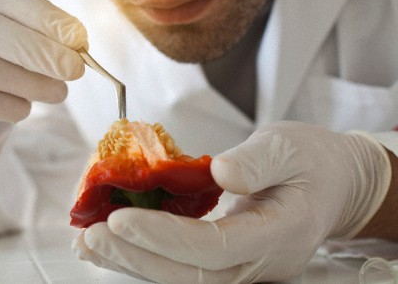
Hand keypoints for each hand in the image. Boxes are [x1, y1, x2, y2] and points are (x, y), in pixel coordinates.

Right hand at [0, 0, 86, 164]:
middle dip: (39, 49)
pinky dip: (14, 106)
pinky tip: (25, 108)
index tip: (77, 36)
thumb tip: (76, 43)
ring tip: (59, 92)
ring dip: (34, 83)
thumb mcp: (7, 43)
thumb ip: (34, 35)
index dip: (43, 14)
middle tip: (75, 68)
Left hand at [74, 121, 390, 282]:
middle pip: (190, 274)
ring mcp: (243, 268)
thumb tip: (222, 172)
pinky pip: (181, 265)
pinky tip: (111, 244)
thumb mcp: (289, 147)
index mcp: (279, 234)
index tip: (121, 216)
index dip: (164, 236)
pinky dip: (143, 255)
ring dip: (131, 261)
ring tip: (87, 244)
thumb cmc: (311, 162)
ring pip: (180, 277)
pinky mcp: (226, 261)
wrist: (330, 184)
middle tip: (91, 235)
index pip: (215, 247)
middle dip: (136, 256)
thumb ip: (258, 161)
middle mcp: (258, 263)